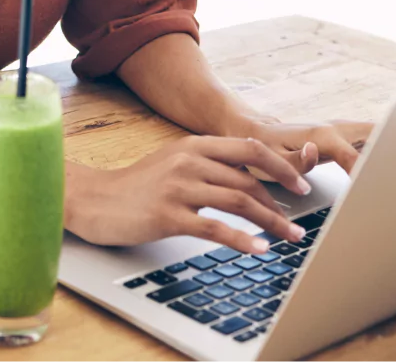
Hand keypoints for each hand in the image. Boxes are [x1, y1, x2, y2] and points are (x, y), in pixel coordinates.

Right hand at [66, 136, 311, 250]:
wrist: (94, 200)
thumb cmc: (136, 186)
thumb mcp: (173, 163)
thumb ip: (208, 164)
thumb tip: (252, 175)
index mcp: (193, 145)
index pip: (250, 149)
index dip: (281, 167)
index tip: (301, 186)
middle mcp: (189, 162)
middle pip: (249, 180)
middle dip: (281, 204)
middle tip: (297, 223)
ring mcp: (178, 188)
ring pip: (239, 202)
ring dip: (271, 222)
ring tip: (289, 238)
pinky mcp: (168, 215)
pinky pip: (215, 228)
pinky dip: (243, 240)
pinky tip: (259, 249)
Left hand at [238, 118, 373, 178]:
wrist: (253, 131)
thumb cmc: (261, 150)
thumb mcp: (271, 161)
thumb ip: (295, 162)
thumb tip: (314, 152)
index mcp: (321, 136)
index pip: (356, 157)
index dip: (369, 174)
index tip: (382, 190)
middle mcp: (334, 129)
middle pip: (376, 132)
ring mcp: (339, 130)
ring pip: (376, 132)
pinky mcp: (340, 136)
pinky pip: (369, 139)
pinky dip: (386, 146)